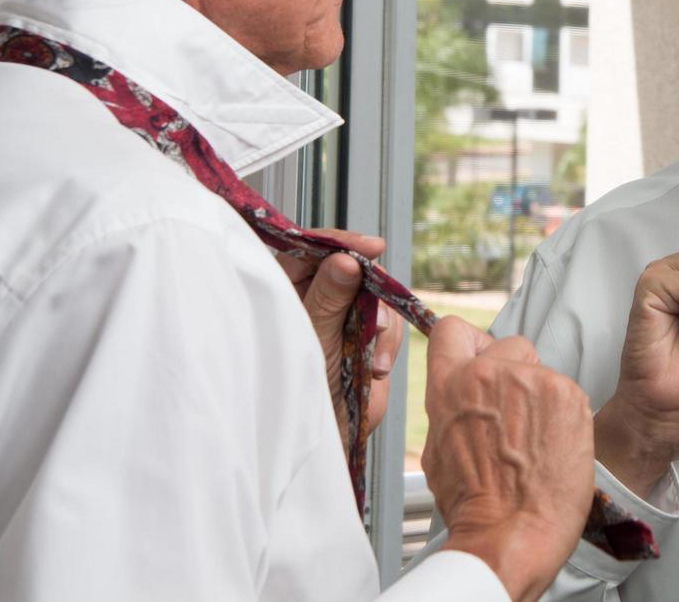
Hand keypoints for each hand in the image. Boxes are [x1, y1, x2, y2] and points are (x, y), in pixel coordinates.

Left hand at [277, 230, 405, 448]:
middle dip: (370, 293)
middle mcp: (316, 298)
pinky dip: (389, 343)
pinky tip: (376, 367)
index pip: (311, 249)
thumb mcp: (314, 339)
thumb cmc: (299, 390)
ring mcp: (344, 316)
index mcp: (288, 291)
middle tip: (375, 318)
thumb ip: (328, 299)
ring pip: (376, 295)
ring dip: (381, 325)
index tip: (370, 247)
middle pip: (352, 268)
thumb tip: (344, 260)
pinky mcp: (367, 335)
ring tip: (372, 356)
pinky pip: (390, 322)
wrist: (327, 434)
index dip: (341, 244)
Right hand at [423, 316, 594, 601]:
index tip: (482, 358)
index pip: (453, 329)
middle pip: (508, 346)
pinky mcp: (567, 393)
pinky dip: (565, 415)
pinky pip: (567, 392)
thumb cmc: (475, 506)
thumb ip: (451, 409)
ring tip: (535, 444)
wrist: (512, 533)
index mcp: (450, 386)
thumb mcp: (439, 451)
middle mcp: (488, 374)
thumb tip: (461, 397)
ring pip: (541, 371)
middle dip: (515, 373)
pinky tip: (555, 448)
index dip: (472, 342)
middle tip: (518, 417)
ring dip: (541, 399)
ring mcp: (531, 380)